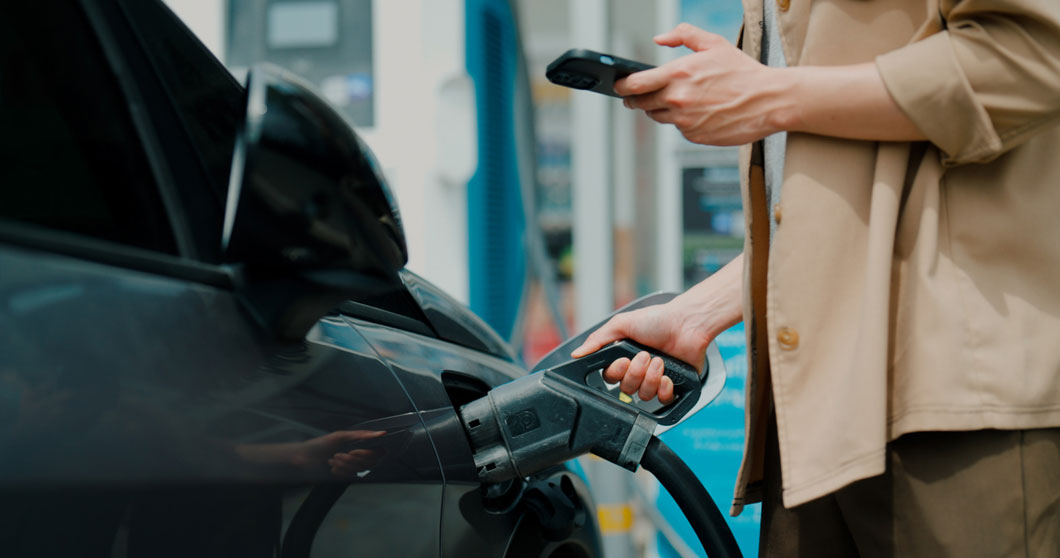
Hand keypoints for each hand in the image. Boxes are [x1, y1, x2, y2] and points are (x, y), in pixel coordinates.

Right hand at [570, 254, 743, 403]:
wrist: (687, 323)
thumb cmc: (657, 319)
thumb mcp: (622, 324)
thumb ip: (597, 340)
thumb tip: (576, 354)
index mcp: (623, 357)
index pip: (610, 377)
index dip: (616, 372)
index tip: (623, 359)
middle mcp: (638, 370)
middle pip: (626, 388)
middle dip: (636, 373)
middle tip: (645, 355)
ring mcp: (655, 379)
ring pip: (643, 395)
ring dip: (651, 378)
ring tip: (660, 360)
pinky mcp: (673, 386)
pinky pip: (662, 401)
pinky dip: (664, 390)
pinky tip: (668, 376)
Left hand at [615, 23, 787, 145]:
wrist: (769, 101)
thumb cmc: (743, 72)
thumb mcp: (714, 44)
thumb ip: (683, 35)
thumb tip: (660, 39)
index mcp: (678, 74)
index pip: (635, 84)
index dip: (622, 86)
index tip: (618, 86)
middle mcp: (678, 99)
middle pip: (640, 103)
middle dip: (636, 99)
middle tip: (637, 96)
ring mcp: (685, 120)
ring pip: (657, 117)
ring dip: (660, 109)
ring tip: (677, 100)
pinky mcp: (694, 136)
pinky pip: (678, 129)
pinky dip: (682, 121)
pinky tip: (698, 112)